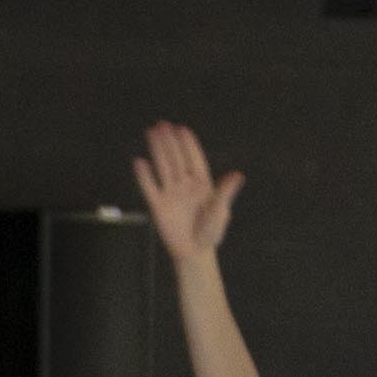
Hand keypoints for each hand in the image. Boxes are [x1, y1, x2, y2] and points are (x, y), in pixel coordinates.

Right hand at [129, 120, 243, 262]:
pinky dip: (144, 175)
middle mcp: (185, 185)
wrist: (194, 252)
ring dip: (157, 150)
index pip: (193, 159)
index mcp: (201, 184)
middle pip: (175, 159)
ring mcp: (171, 193)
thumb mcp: (220, 211)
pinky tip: (139, 162)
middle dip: (170, 142)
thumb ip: (225, 192)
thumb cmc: (210, 232)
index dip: (188, 144)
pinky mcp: (158, 206)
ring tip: (151, 133)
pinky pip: (149, 187)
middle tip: (162, 125)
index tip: (182, 129)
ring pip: (162, 167)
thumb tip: (237, 175)